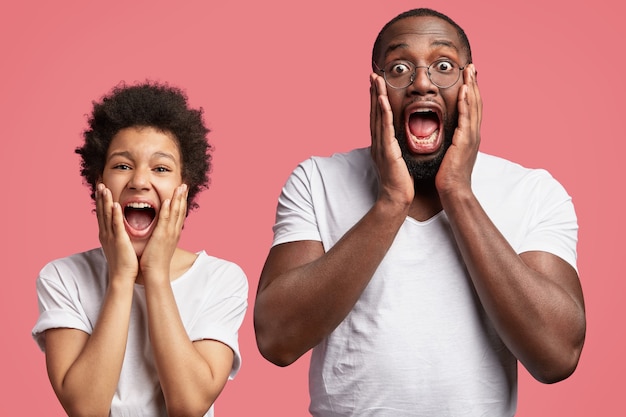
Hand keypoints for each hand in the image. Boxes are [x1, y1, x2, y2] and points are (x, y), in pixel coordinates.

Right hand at [95, 183, 138, 282]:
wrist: (122, 277)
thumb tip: (119, 228)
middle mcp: (106, 234)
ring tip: (104, 188)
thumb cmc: (123, 263)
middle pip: (101, 212)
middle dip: (100, 197)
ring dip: (105, 201)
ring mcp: (111, 237)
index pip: (102, 214)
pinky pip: (117, 225)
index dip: (100, 201)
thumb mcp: (118, 245)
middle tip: (99, 183)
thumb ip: (117, 235)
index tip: (100, 188)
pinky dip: (115, 214)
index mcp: (106, 234)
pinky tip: (115, 204)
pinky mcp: (119, 241)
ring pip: (107, 216)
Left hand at [139, 184, 187, 280]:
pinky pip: (165, 220)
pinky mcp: (162, 236)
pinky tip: (167, 200)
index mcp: (174, 232)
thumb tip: (160, 229)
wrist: (156, 272)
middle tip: (185, 185)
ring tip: (180, 187)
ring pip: (175, 212)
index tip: (183, 192)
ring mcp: (169, 233)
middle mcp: (174, 231)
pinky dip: (167, 210)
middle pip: (181, 210)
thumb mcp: (161, 244)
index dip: (182, 202)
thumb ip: (161, 234)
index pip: (179, 214)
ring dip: (178, 199)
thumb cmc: (155, 260)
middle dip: (183, 197)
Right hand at [369, 73, 413, 207]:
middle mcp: (377, 143)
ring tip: (376, 80)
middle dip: (373, 93)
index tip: (377, 85)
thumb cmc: (400, 183)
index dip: (377, 100)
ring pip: (377, 117)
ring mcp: (380, 146)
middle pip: (374, 113)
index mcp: (381, 144)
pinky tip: (383, 100)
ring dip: (376, 97)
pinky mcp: (386, 151)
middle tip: (373, 75)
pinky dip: (383, 113)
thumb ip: (398, 148)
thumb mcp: (398, 160)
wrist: (396, 199)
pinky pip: (384, 128)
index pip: (378, 117)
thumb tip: (402, 141)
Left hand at [435, 64, 481, 195]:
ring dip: (472, 87)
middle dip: (474, 83)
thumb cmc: (448, 175)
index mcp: (469, 135)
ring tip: (469, 71)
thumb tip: (445, 134)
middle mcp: (473, 133)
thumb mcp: (450, 153)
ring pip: (474, 106)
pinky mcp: (465, 141)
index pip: (472, 108)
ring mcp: (471, 137)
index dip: (471, 91)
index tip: (468, 76)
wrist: (453, 191)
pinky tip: (465, 90)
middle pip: (476, 102)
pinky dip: (467, 103)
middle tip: (471, 66)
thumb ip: (450, 141)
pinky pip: (466, 118)